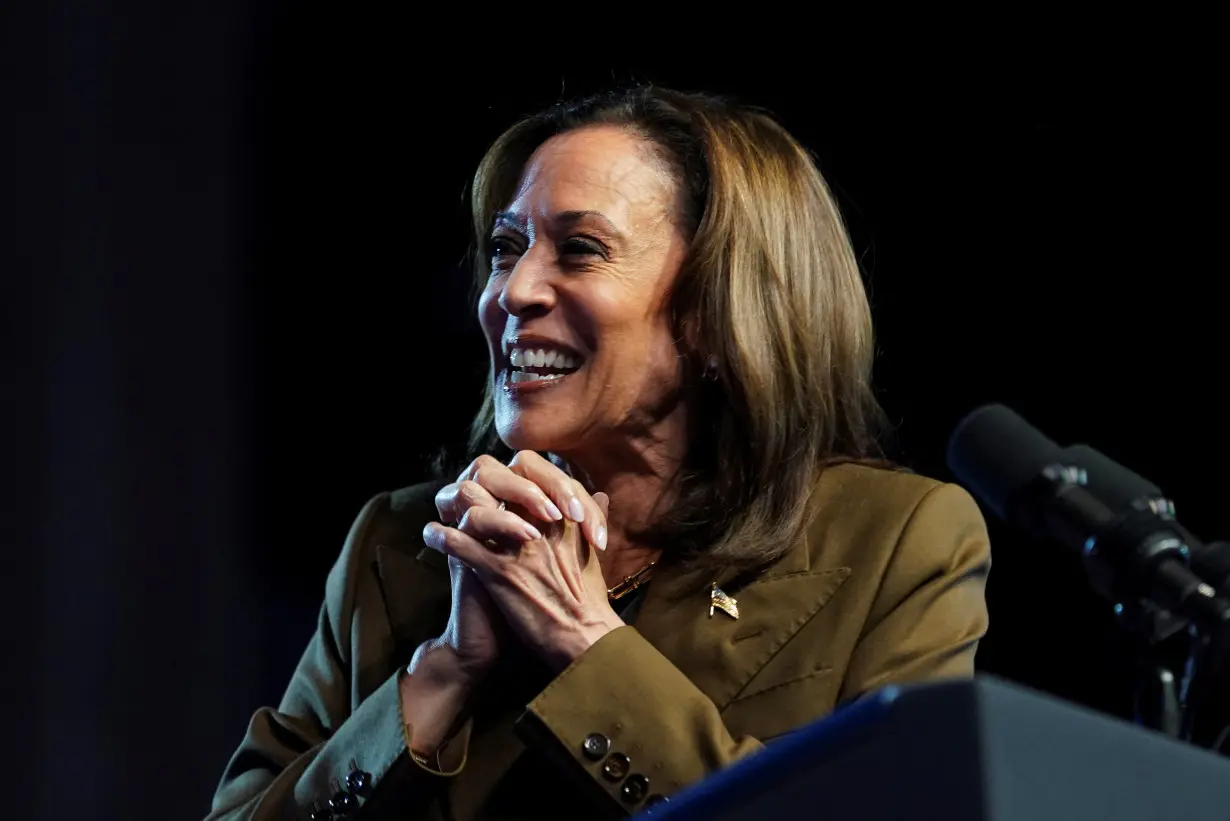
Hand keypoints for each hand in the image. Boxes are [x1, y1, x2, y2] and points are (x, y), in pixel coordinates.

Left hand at [424, 453, 620, 669]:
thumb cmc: (590, 600)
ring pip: (475, 505)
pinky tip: (433, 536)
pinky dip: (441, 537)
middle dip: (480, 483)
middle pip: (499, 478)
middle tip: (469, 494)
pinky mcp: (497, 571)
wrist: (584, 638)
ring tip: (446, 514)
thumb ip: (593, 519)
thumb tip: (601, 496)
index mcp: (562, 515)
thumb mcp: (593, 551)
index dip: (510, 474)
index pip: (531, 471)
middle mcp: (539, 523)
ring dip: (457, 509)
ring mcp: (516, 545)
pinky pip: (458, 542)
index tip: (499, 488)